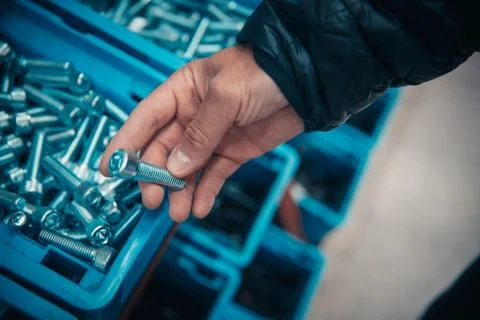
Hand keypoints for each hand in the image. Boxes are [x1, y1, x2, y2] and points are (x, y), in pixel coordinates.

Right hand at [100, 45, 303, 221]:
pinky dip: (205, 193)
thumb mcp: (225, 96)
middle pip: (163, 150)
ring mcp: (212, 136)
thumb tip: (176, 168)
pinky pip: (214, 176)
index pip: (145, 119)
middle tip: (153, 200)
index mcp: (182, 92)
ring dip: (180, 191)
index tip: (109, 169)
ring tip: (178, 213)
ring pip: (187, 169)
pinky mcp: (233, 153)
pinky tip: (199, 208)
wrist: (304, 85)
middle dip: (156, 177)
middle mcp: (192, 116)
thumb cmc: (263, 74)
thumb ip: (200, 134)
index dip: (125, 144)